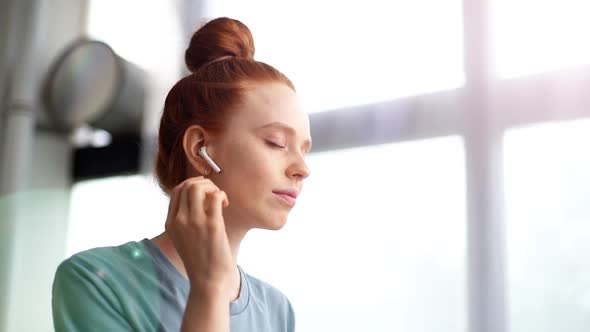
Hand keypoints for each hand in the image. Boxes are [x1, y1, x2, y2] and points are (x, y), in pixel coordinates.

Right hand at [165, 176, 234, 300]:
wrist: (208, 281)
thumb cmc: (201, 260)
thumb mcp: (183, 239)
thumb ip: (185, 220)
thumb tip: (200, 199)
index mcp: (170, 223)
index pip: (177, 190)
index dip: (192, 185)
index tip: (204, 193)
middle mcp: (179, 220)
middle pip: (187, 185)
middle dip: (203, 183)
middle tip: (214, 194)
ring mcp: (194, 222)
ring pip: (199, 187)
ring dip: (212, 187)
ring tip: (220, 199)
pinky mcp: (212, 225)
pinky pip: (216, 197)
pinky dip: (222, 195)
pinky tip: (226, 205)